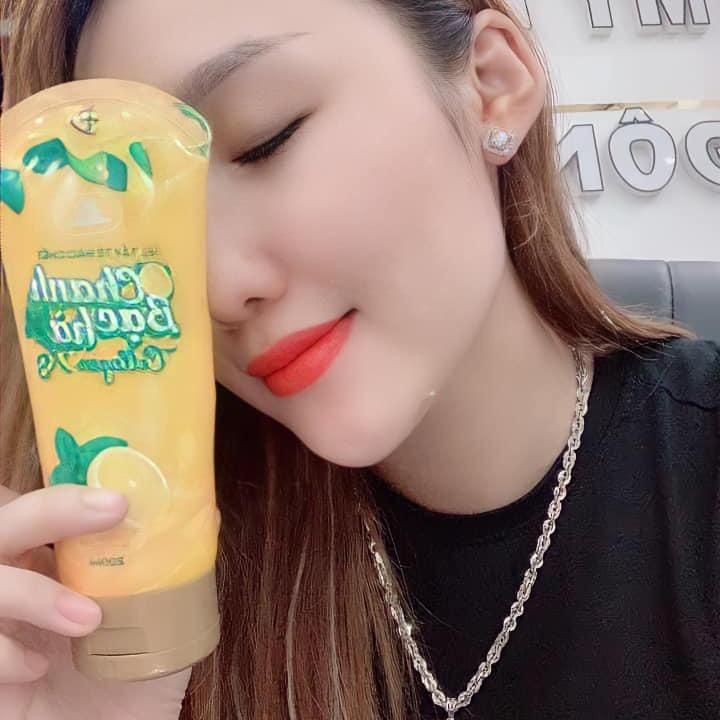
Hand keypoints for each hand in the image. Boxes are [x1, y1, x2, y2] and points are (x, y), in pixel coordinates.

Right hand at [0, 484, 191, 719]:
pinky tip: (40, 669)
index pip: (31, 507)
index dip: (56, 488)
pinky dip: (5, 652)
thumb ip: (173, 570)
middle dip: (50, 510)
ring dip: (34, 593)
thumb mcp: (159, 621)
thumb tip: (207, 514)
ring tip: (89, 619)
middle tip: (112, 509)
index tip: (113, 486)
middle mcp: (14, 587)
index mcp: (48, 565)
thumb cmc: (130, 684)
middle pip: (3, 524)